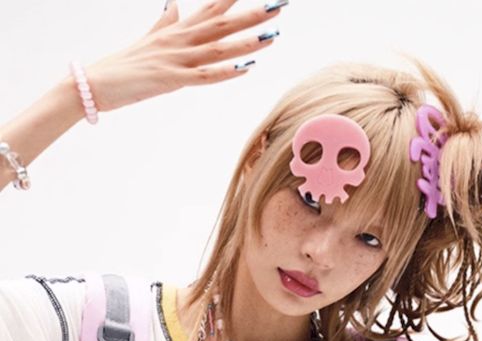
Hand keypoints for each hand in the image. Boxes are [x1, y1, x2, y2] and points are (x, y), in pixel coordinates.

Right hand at [82, 0, 284, 113]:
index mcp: (176, 29)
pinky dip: (225, 71)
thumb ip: (164, 21)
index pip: (211, 7)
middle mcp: (178, 39)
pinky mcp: (170, 80)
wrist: (93, 83)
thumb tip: (174, 3)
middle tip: (280, 4)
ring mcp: (175, 59)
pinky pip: (203, 75)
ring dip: (246, 40)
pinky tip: (246, 68)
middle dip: (252, 14)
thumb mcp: (148, 39)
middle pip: (222, 22)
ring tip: (272, 33)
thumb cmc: (122, 64)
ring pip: (218, 47)